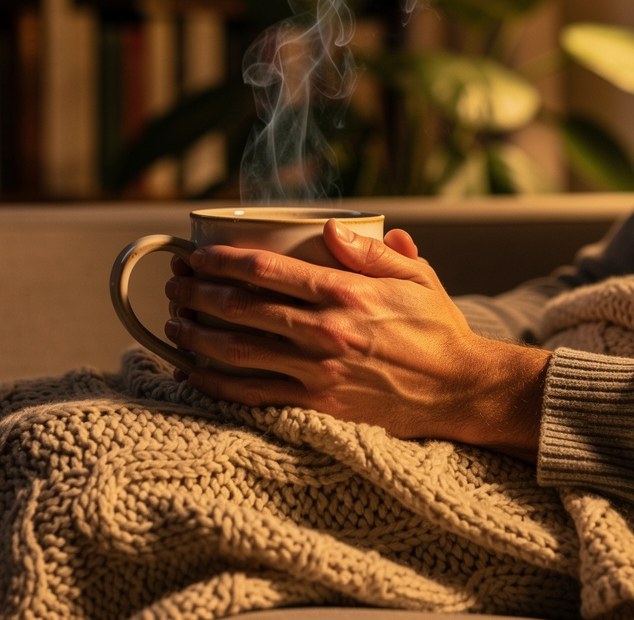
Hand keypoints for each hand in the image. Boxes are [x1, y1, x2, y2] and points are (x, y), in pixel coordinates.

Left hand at [163, 220, 550, 460]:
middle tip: (175, 284)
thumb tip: (329, 227)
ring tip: (173, 323)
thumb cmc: (437, 329)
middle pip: (241, 310)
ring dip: (197, 337)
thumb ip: (370, 251)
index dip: (221, 261)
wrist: (460, 390)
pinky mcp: (318, 406)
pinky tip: (193, 373)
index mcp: (346, 294)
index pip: (265, 271)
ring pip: (238, 354)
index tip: (197, 255)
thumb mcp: (415, 276)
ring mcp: (318, 373)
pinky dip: (216, 385)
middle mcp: (326, 333)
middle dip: (198, 294)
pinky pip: (253, 396)